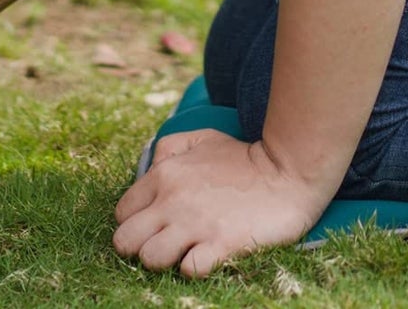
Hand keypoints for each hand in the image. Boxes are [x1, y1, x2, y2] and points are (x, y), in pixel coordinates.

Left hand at [114, 129, 330, 276]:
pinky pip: (189, 270)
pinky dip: (192, 269)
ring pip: (150, 258)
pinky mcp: (221, 244)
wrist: (286, 171)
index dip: (133, 224)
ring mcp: (195, 224)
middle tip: (159, 246)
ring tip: (180, 254)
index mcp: (164, 175)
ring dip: (161, 262)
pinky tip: (204, 258)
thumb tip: (151, 170)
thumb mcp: (199, 139)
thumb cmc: (242, 157)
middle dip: (137, 248)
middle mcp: (172, 200)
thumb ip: (169, 150)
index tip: (151, 228)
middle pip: (125, 240)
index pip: (122, 213)